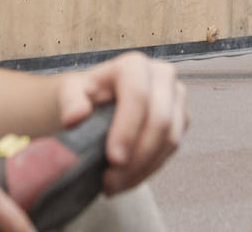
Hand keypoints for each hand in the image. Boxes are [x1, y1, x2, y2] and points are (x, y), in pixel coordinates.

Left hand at [57, 51, 186, 193]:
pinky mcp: (181, 119)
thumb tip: (75, 117)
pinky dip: (149, 169)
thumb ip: (70, 101)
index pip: (138, 96)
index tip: (113, 158)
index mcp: (134, 65)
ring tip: (114, 185)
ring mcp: (176, 98)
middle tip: (111, 181)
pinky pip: (172, 150)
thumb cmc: (85, 95)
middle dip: (137, 156)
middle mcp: (162, 75)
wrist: (98, 101)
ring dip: (143, 168)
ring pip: (170, 139)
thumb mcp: (71, 92)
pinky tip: (127, 180)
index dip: (128, 129)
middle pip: (159, 121)